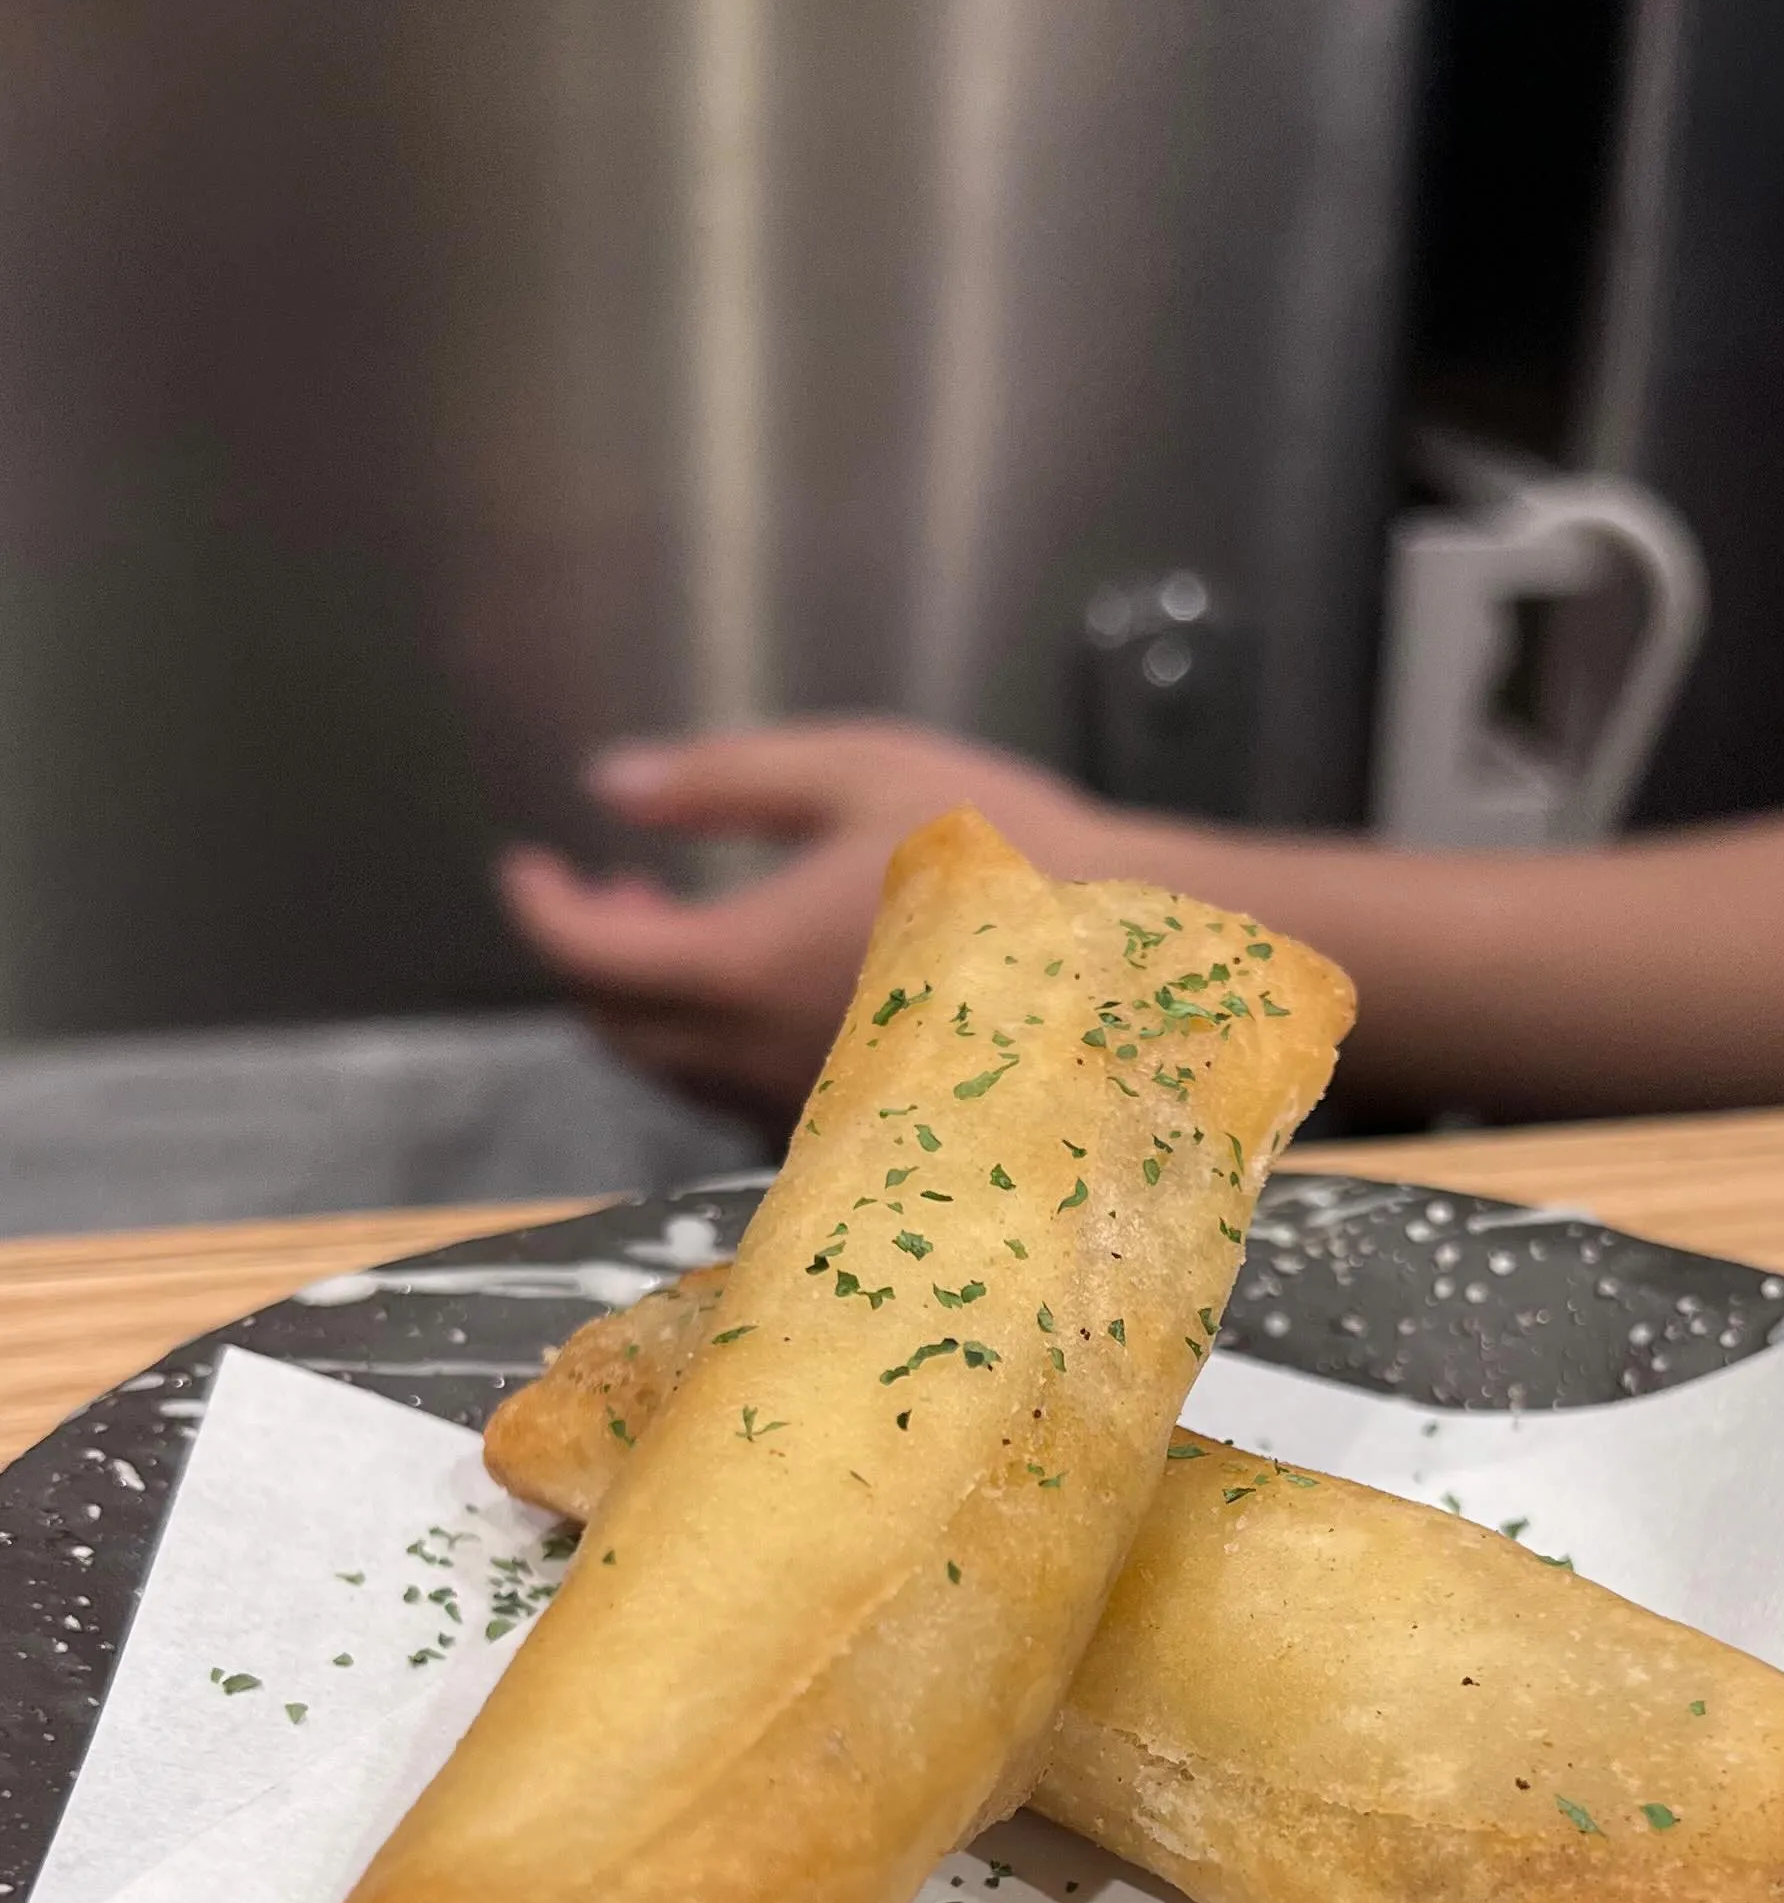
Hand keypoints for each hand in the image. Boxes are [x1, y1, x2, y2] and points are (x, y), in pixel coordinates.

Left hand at [498, 718, 1103, 1121]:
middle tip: (618, 891)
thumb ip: (718, 780)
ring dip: (656, 1003)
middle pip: (617, 1027)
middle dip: (593, 957)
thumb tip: (610, 789)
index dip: (541, 910)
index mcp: (741, 963)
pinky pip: (744, 1100)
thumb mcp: (854, 770)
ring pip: (676, 1072)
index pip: (585, 959)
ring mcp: (804, 1107)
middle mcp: (756, 1056)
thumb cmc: (1007, 849)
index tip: (529, 866)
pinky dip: (718, 1046)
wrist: (1134, 960)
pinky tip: (765, 991)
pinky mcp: (855, 1133)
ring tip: (689, 927)